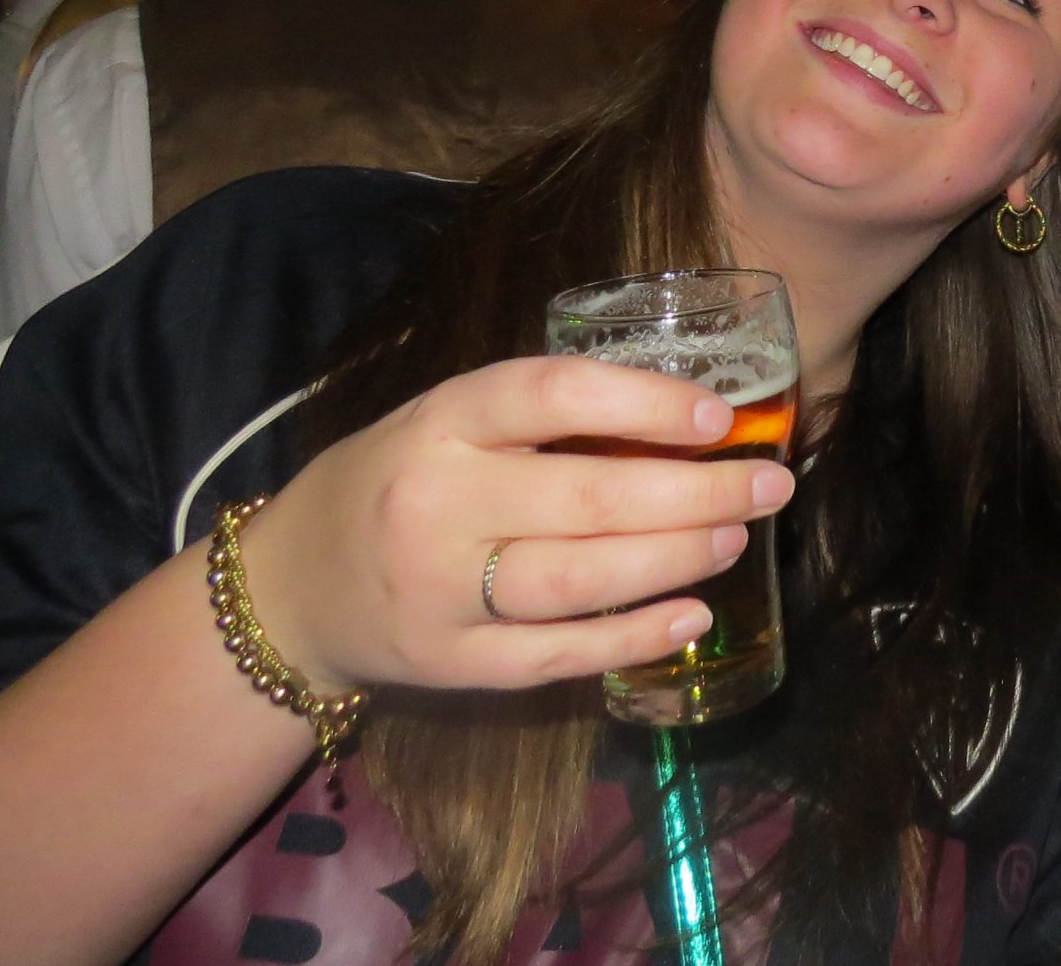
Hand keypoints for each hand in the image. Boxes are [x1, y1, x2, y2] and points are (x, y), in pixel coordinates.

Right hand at [239, 355, 794, 695]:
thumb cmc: (400, 480)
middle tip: (770, 484)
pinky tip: (693, 615)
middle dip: (698, 491)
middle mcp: (437, 504)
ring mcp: (441, 593)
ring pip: (579, 580)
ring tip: (738, 538)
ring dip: (675, 558)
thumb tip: (687, 417)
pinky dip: (635, 636)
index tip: (719, 414)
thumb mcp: (450, 423)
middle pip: (589, 498)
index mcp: (442, 422)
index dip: (644, 401)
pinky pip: (558, 654)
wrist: (290, 589)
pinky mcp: (452, 665)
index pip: (552, 395)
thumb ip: (545, 419)